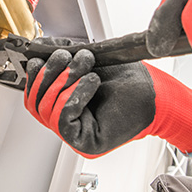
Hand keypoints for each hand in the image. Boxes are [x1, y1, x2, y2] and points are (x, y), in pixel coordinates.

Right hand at [24, 40, 191, 157]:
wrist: (157, 94)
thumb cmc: (131, 81)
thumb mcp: (91, 62)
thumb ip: (65, 57)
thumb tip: (41, 48)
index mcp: (66, 104)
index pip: (34, 96)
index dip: (34, 75)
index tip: (41, 55)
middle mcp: (68, 122)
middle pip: (35, 104)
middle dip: (49, 74)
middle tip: (68, 56)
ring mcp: (75, 135)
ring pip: (47, 111)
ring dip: (64, 81)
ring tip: (86, 66)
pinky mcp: (86, 143)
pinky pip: (64, 121)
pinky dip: (74, 96)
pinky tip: (92, 82)